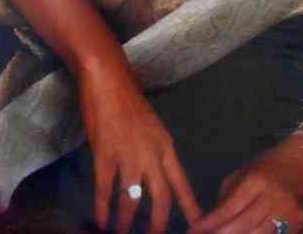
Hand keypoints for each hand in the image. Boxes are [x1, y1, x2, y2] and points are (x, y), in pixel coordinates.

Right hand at [79, 66, 202, 233]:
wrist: (110, 82)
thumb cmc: (131, 103)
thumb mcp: (152, 128)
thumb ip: (155, 152)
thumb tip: (156, 175)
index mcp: (166, 146)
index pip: (182, 182)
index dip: (190, 206)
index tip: (200, 225)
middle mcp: (151, 154)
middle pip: (161, 198)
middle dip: (158, 224)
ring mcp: (128, 156)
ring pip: (132, 200)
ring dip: (127, 221)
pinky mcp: (105, 155)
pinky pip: (105, 190)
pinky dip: (103, 209)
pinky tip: (102, 222)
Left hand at [187, 150, 302, 233]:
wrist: (298, 164)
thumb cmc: (264, 167)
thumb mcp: (241, 175)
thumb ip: (225, 200)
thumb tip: (206, 224)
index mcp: (256, 181)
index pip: (230, 208)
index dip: (210, 223)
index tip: (193, 230)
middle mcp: (273, 197)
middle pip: (242, 227)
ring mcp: (287, 212)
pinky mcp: (297, 223)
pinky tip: (244, 233)